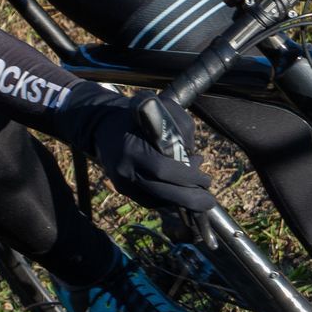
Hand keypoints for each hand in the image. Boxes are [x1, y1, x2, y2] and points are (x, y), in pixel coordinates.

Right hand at [72, 93, 213, 211]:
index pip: (163, 170)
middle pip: (161, 193)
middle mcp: (125, 169)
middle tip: (208, 201)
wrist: (103, 125)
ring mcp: (122, 182)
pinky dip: (167, 199)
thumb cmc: (139, 114)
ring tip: (196, 191)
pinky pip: (149, 201)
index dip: (188, 177)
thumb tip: (195, 159)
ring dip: (180, 200)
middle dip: (189, 199)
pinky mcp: (122, 189)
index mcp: (133, 149)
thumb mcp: (163, 109)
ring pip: (157, 201)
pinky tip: (178, 189)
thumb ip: (182, 130)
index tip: (206, 179)